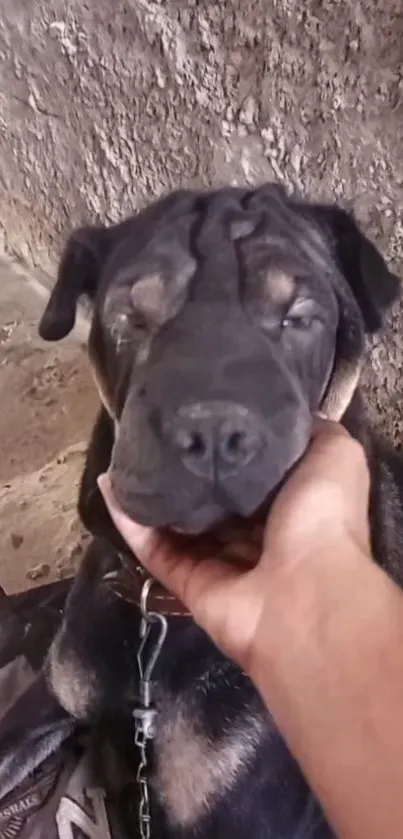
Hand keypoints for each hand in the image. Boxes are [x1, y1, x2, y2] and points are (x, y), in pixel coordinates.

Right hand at [98, 419, 370, 676]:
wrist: (307, 592)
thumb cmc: (323, 516)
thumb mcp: (334, 453)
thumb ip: (308, 431)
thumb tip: (279, 413)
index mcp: (292, 504)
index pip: (254, 473)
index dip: (229, 447)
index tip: (201, 412)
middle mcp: (257, 535)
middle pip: (213, 500)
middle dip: (187, 470)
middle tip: (156, 431)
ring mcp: (222, 564)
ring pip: (178, 525)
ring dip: (150, 493)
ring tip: (124, 453)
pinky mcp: (190, 585)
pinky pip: (156, 550)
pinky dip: (131, 521)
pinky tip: (111, 485)